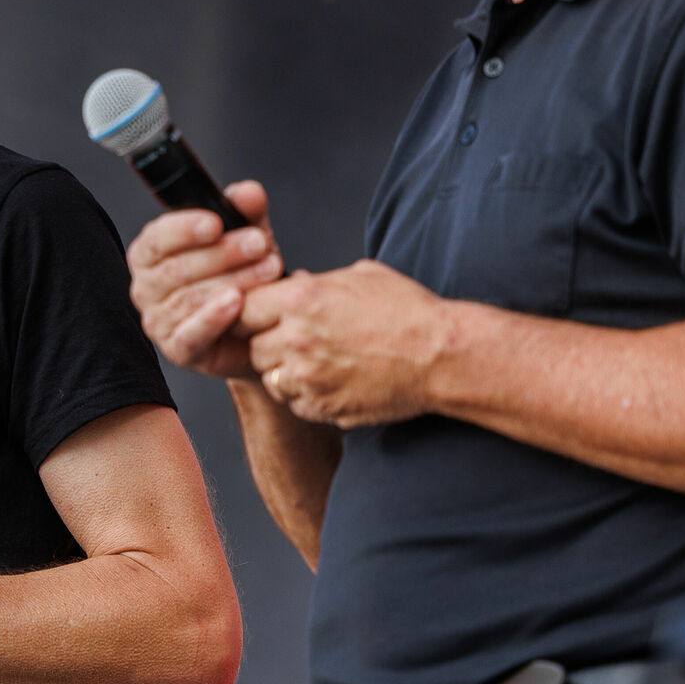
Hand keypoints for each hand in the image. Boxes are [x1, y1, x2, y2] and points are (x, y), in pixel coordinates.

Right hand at [125, 182, 284, 378]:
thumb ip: (245, 212)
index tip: (216, 223)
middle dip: (222, 254)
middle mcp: (146, 288)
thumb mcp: (246, 236)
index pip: (156, 239)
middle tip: (260, 243)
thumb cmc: (241, 276)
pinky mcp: (178, 349)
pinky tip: (237, 302)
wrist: (257, 328)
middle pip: (177, 268)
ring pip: (189, 299)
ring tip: (268, 269)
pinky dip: (214, 318)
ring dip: (232, 281)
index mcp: (151, 254)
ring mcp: (158, 322)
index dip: (183, 229)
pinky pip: (191, 334)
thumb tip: (248, 193)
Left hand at [243, 260, 454, 426]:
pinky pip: (296, 404)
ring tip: (320, 363)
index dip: (252, 314)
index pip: (242, 309)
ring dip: (287, 373)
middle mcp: (297, 339)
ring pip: (272, 379)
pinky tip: (334, 382)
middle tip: (297, 343)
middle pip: (253, 348)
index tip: (264, 318)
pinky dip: (308, 396)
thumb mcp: (361, 277)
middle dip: (269, 345)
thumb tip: (293, 281)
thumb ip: (316, 283)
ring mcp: (308, 377)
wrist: (442, 355)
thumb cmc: (408, 311)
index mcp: (302, 299)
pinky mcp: (323, 406)